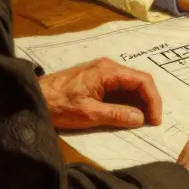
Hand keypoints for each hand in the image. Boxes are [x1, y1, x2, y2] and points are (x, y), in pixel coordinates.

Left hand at [39, 58, 161, 130]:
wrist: (33, 98)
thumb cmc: (59, 105)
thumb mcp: (89, 113)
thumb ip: (116, 115)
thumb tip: (140, 118)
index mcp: (108, 71)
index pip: (142, 81)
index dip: (153, 100)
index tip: (155, 120)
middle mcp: (108, 67)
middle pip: (139, 80)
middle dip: (149, 101)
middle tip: (152, 122)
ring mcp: (102, 71)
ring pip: (130, 84)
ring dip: (139, 101)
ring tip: (143, 120)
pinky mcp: (96, 79)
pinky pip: (119, 87)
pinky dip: (128, 100)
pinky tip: (129, 113)